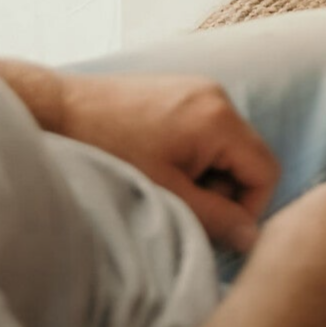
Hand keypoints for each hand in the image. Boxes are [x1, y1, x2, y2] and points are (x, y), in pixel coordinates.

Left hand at [55, 72, 280, 254]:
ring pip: (226, 147)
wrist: (58, 110)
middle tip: (183, 206)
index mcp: (220, 119)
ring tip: (165, 186)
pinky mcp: (181, 90)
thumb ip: (216, 218)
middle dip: (224, 191)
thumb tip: (252, 237)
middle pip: (248, 158)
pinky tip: (157, 165)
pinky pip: (207, 131)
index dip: (248, 209)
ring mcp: (199, 89)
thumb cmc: (108, 152)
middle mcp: (218, 96)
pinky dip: (192, 156)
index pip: (266, 171)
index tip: (215, 228)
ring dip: (205, 175)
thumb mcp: (167, 195)